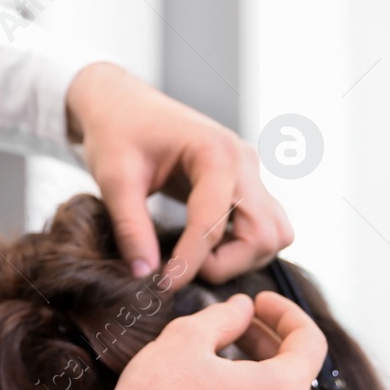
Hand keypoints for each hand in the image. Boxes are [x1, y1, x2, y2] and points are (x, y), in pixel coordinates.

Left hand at [65, 62, 292, 285]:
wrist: (122, 104)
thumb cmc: (117, 132)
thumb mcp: (114, 179)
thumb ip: (131, 228)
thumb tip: (145, 276)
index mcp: (216, 152)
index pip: (214, 224)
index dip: (189, 263)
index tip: (162, 286)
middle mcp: (244, 161)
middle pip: (263, 234)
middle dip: (226, 264)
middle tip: (182, 270)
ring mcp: (251, 172)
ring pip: (274, 234)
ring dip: (241, 258)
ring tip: (195, 258)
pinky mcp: (248, 184)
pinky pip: (266, 226)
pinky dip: (244, 247)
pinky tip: (206, 248)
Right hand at [87, 292, 325, 389]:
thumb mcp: (185, 338)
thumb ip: (225, 316)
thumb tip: (244, 309)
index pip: (310, 342)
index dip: (286, 314)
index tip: (259, 304)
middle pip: (298, 379)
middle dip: (272, 347)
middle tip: (239, 330)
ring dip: (266, 387)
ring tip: (229, 370)